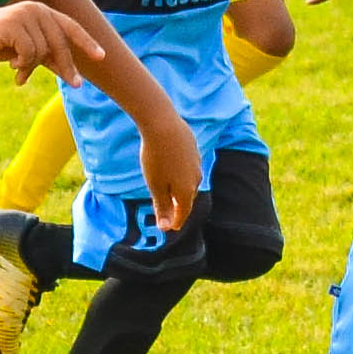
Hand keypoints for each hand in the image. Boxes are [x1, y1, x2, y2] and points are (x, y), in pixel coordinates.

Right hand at [0, 0, 119, 84]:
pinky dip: (22, 64)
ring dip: (31, 67)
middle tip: (76, 85)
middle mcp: (37, 10)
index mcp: (43, 12)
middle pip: (60, 44)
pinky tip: (11, 65)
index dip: (87, 42)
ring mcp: (25, 15)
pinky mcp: (13, 24)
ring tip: (18, 71)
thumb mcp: (26, 49)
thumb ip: (46, 56)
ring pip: (42, 52)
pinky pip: (29, 53)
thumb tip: (69, 71)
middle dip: (67, 67)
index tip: (101, 57)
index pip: (71, 27)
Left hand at [136, 110, 202, 235]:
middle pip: (187, 197)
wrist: (162, 124)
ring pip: (189, 181)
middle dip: (178, 206)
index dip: (176, 221)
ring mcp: (197, 163)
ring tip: (170, 192)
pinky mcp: (194, 149)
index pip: (183, 212)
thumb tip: (166, 228)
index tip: (170, 228)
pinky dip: (180, 172)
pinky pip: (188, 166)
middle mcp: (196, 179)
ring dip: (180, 188)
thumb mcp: (155, 186)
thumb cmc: (155, 157)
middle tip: (170, 212)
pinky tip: (172, 168)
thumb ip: (162, 207)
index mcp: (186, 191)